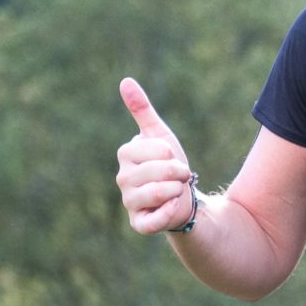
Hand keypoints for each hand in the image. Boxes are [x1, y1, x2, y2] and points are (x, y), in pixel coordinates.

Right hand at [117, 79, 196, 234]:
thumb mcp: (160, 135)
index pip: (156, 149)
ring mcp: (129, 202)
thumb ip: (142, 110)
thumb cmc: (169, 165)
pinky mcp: (138, 224)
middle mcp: (122, 178)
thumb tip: (125, 81)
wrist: (183, 198)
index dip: (172, 154)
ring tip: (176, 191)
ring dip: (176, 191)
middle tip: (180, 176)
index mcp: (125, 154)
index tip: (172, 158)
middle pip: (160, 171)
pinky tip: (173, 207)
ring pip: (159, 193)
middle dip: (179, 173)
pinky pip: (154, 220)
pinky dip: (170, 212)